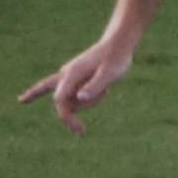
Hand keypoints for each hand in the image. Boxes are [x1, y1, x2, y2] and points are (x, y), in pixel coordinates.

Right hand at [18, 40, 133, 135]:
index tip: (79, 128)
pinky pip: (79, 97)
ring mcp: (71, 77)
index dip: (66, 116)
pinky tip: (105, 90)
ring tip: (106, 91)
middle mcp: (66, 75)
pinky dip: (91, 99)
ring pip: (73, 100)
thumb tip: (80, 98)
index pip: (60, 100)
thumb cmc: (115, 58)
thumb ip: (95, 85)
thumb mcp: (109, 74)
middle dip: (68, 116)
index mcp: (71, 74)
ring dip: (88, 103)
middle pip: (59, 101)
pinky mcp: (78, 80)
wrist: (118, 45)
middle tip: (81, 132)